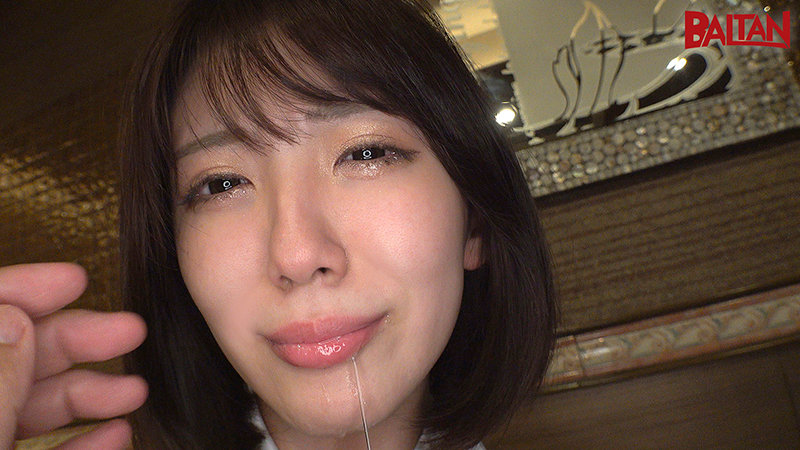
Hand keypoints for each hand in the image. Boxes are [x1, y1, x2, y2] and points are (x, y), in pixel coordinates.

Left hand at [0, 263, 146, 448]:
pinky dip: (84, 440)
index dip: (24, 290)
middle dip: (78, 341)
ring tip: (135, 391)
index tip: (74, 279)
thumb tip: (14, 321)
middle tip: (129, 330)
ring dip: (91, 393)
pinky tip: (116, 433)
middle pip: (16, 355)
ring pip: (33, 404)